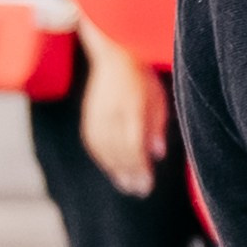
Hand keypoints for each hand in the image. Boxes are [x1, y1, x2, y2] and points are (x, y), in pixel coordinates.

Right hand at [80, 33, 167, 198]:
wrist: (113, 54)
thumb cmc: (142, 77)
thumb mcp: (157, 98)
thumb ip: (156, 127)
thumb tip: (157, 155)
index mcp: (131, 108)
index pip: (133, 146)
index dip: (140, 168)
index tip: (148, 185)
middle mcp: (111, 113)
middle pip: (118, 152)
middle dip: (129, 174)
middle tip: (140, 192)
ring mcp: (96, 115)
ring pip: (103, 151)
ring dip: (115, 170)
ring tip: (127, 186)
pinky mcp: (88, 117)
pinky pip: (93, 144)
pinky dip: (102, 159)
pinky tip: (112, 169)